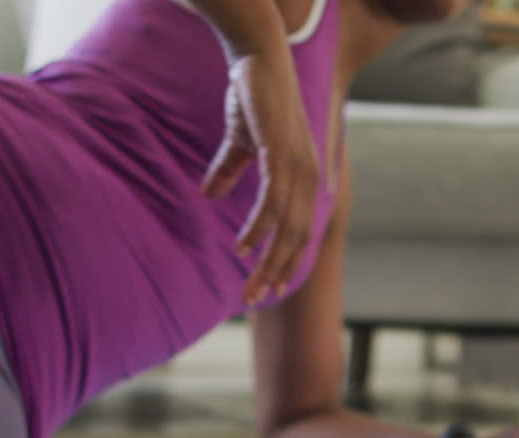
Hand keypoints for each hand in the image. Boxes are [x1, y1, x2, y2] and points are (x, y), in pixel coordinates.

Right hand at [203, 52, 319, 305]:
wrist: (258, 59)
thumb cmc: (253, 99)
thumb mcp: (240, 143)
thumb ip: (229, 170)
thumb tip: (209, 196)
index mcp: (304, 178)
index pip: (301, 230)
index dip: (285, 261)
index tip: (268, 289)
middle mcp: (309, 177)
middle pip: (297, 238)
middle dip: (276, 271)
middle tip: (254, 298)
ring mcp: (298, 167)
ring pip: (287, 228)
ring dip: (267, 260)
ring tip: (249, 283)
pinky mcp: (281, 155)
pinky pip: (273, 202)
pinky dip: (259, 228)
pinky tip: (244, 247)